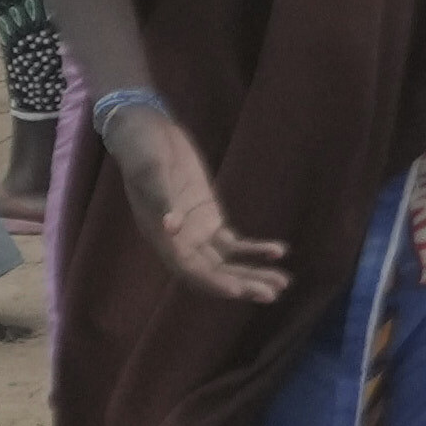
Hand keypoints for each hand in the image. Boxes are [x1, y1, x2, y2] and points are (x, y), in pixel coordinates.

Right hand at [100, 102, 286, 303]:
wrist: (146, 131)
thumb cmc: (143, 150)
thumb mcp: (150, 171)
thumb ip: (161, 199)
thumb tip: (171, 227)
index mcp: (162, 237)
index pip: (189, 270)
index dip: (213, 283)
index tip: (238, 291)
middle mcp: (179, 242)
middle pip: (213, 273)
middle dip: (241, 284)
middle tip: (273, 293)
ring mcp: (195, 231)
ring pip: (226, 263)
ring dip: (252, 274)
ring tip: (283, 283)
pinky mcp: (208, 217)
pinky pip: (232, 243)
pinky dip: (253, 250)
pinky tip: (278, 252)